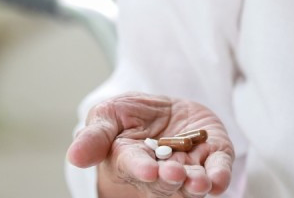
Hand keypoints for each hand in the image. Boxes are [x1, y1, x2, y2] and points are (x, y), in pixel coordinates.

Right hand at [67, 92, 234, 197]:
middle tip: (173, 173)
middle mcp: (161, 171)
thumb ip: (95, 136)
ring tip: (199, 182)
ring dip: (195, 184)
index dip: (142, 169)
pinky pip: (218, 170)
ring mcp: (189, 166)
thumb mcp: (107, 115)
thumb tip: (74, 157)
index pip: (135, 167)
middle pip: (164, 181)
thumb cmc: (130, 116)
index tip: (148, 168)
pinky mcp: (213, 156)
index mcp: (131, 161)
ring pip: (192, 183)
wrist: (164, 110)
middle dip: (169, 178)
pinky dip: (220, 176)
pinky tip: (219, 180)